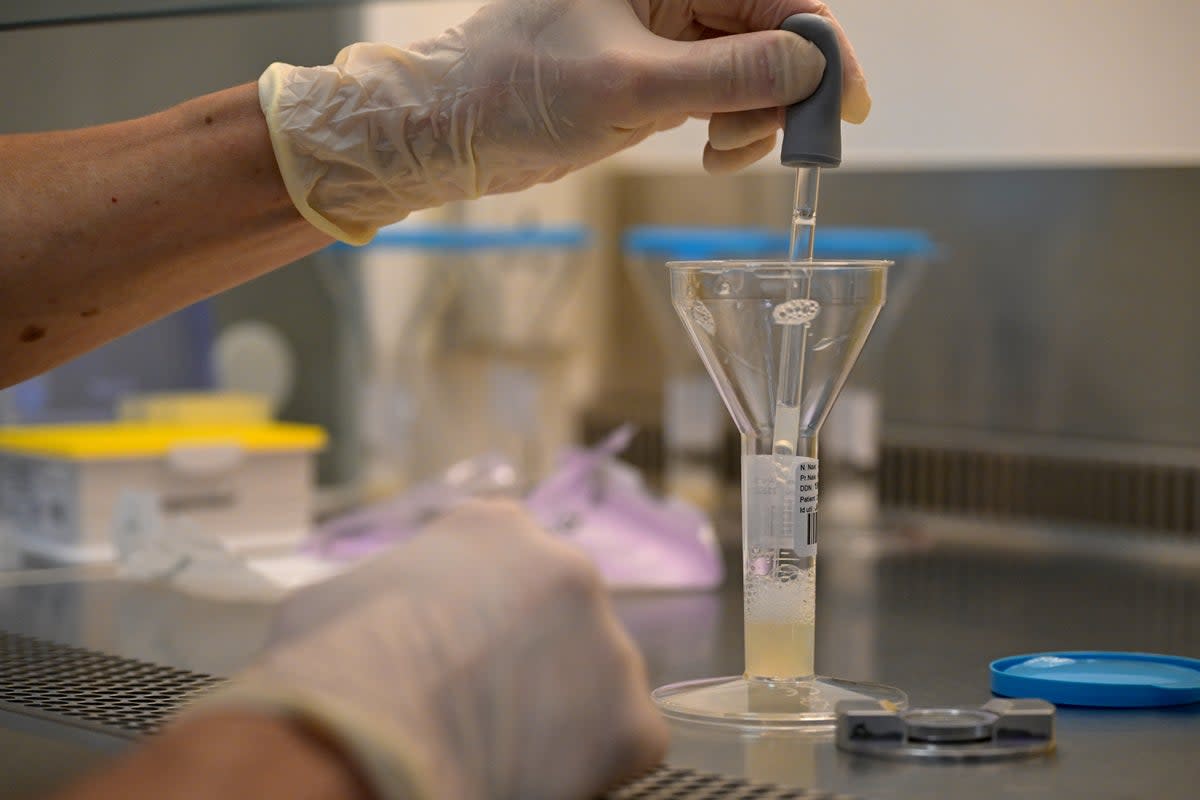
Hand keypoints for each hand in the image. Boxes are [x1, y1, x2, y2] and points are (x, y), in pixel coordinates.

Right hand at [230, 500, 667, 799]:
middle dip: (527, 658)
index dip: (479, 615)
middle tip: (480, 705)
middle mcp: (568, 568)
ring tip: (496, 745)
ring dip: (556, 710)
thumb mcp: (338, 595)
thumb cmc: (331, 670)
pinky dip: (585, 768)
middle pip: (557, 618)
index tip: (458, 650)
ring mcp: (610, 644)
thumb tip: (379, 618)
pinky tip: (528, 774)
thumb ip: (386, 591)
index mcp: (495, 528)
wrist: (362, 742)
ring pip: (592, 681)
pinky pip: (620, 746)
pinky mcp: (635, 721)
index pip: (505, 563)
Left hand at [259, 0, 869, 242]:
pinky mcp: (660, 78)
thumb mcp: (630, 86)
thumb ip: (725, 74)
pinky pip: (725, 98)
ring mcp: (670, 38)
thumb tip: (812, 64)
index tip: (847, 106)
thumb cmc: (518, 91)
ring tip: (723, 152)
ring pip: (755, 71)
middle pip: (774, 31)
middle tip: (792, 143)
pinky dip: (734, 130)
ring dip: (760, 118)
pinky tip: (713, 153)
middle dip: (790, 90)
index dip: (822, 48)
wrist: (453, 131)